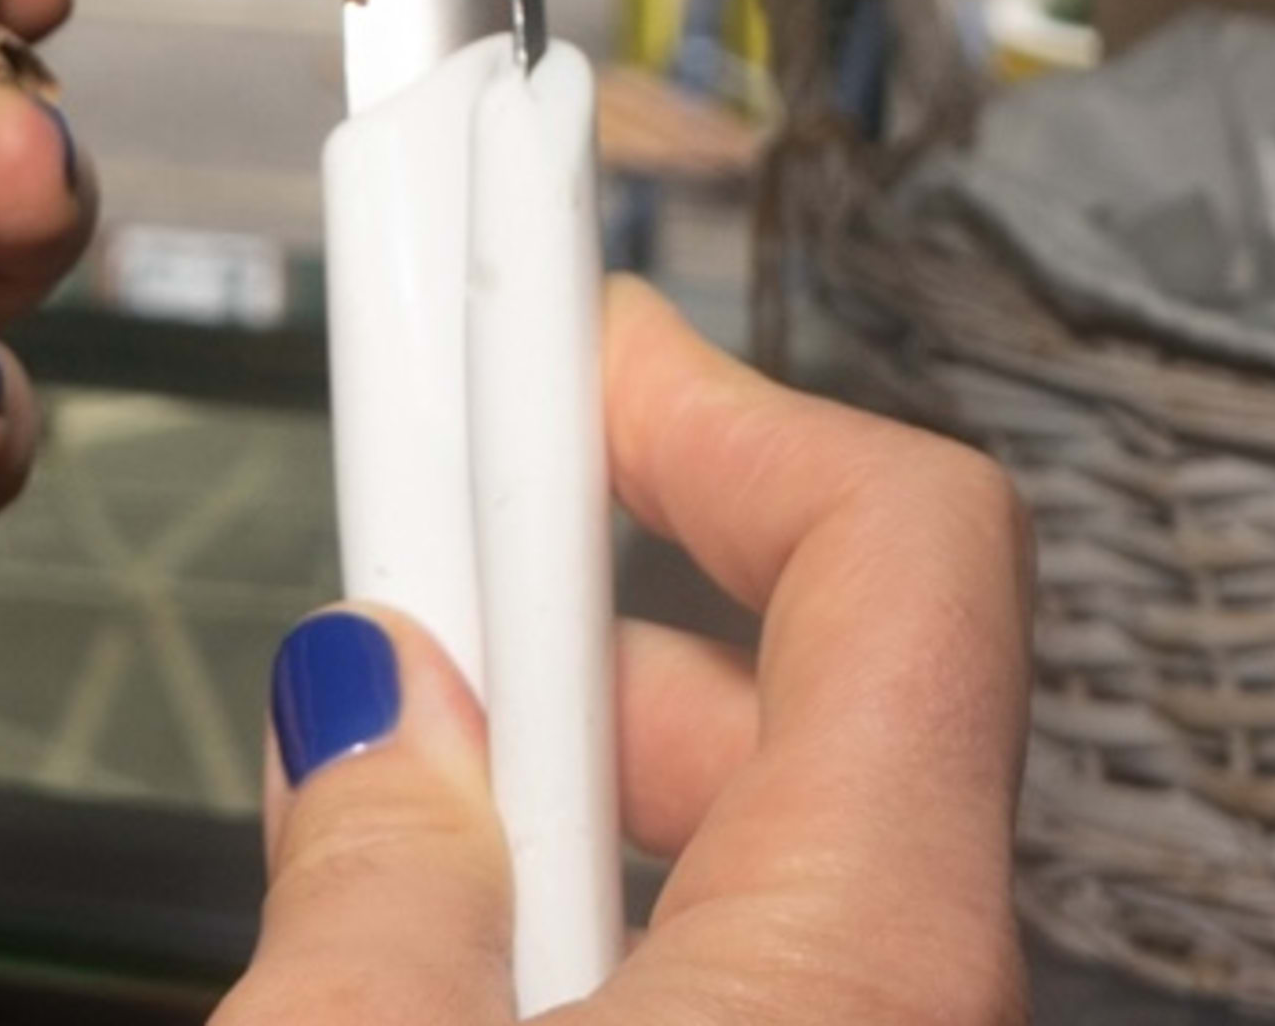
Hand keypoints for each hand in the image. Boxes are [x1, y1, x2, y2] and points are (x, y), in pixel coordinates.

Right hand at [221, 282, 1030, 1024]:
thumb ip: (376, 864)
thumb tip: (369, 699)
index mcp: (869, 955)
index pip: (901, 543)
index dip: (712, 399)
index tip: (542, 319)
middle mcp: (913, 1011)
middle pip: (802, 685)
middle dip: (576, 593)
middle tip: (395, 559)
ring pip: (752, 849)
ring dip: (557, 774)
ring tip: (361, 785)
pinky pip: (725, 975)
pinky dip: (585, 911)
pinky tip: (422, 946)